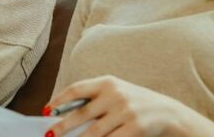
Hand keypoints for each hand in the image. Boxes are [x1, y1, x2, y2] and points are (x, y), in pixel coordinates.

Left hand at [45, 76, 213, 136]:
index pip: (76, 89)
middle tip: (50, 134)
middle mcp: (115, 94)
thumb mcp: (115, 92)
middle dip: (63, 125)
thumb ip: (93, 99)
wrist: (168, 112)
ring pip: (95, 131)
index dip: (59, 100)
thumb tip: (63, 114)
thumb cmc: (133, 102)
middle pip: (82, 113)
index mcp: (107, 82)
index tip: (46, 111)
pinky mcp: (135, 127)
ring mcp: (126, 111)